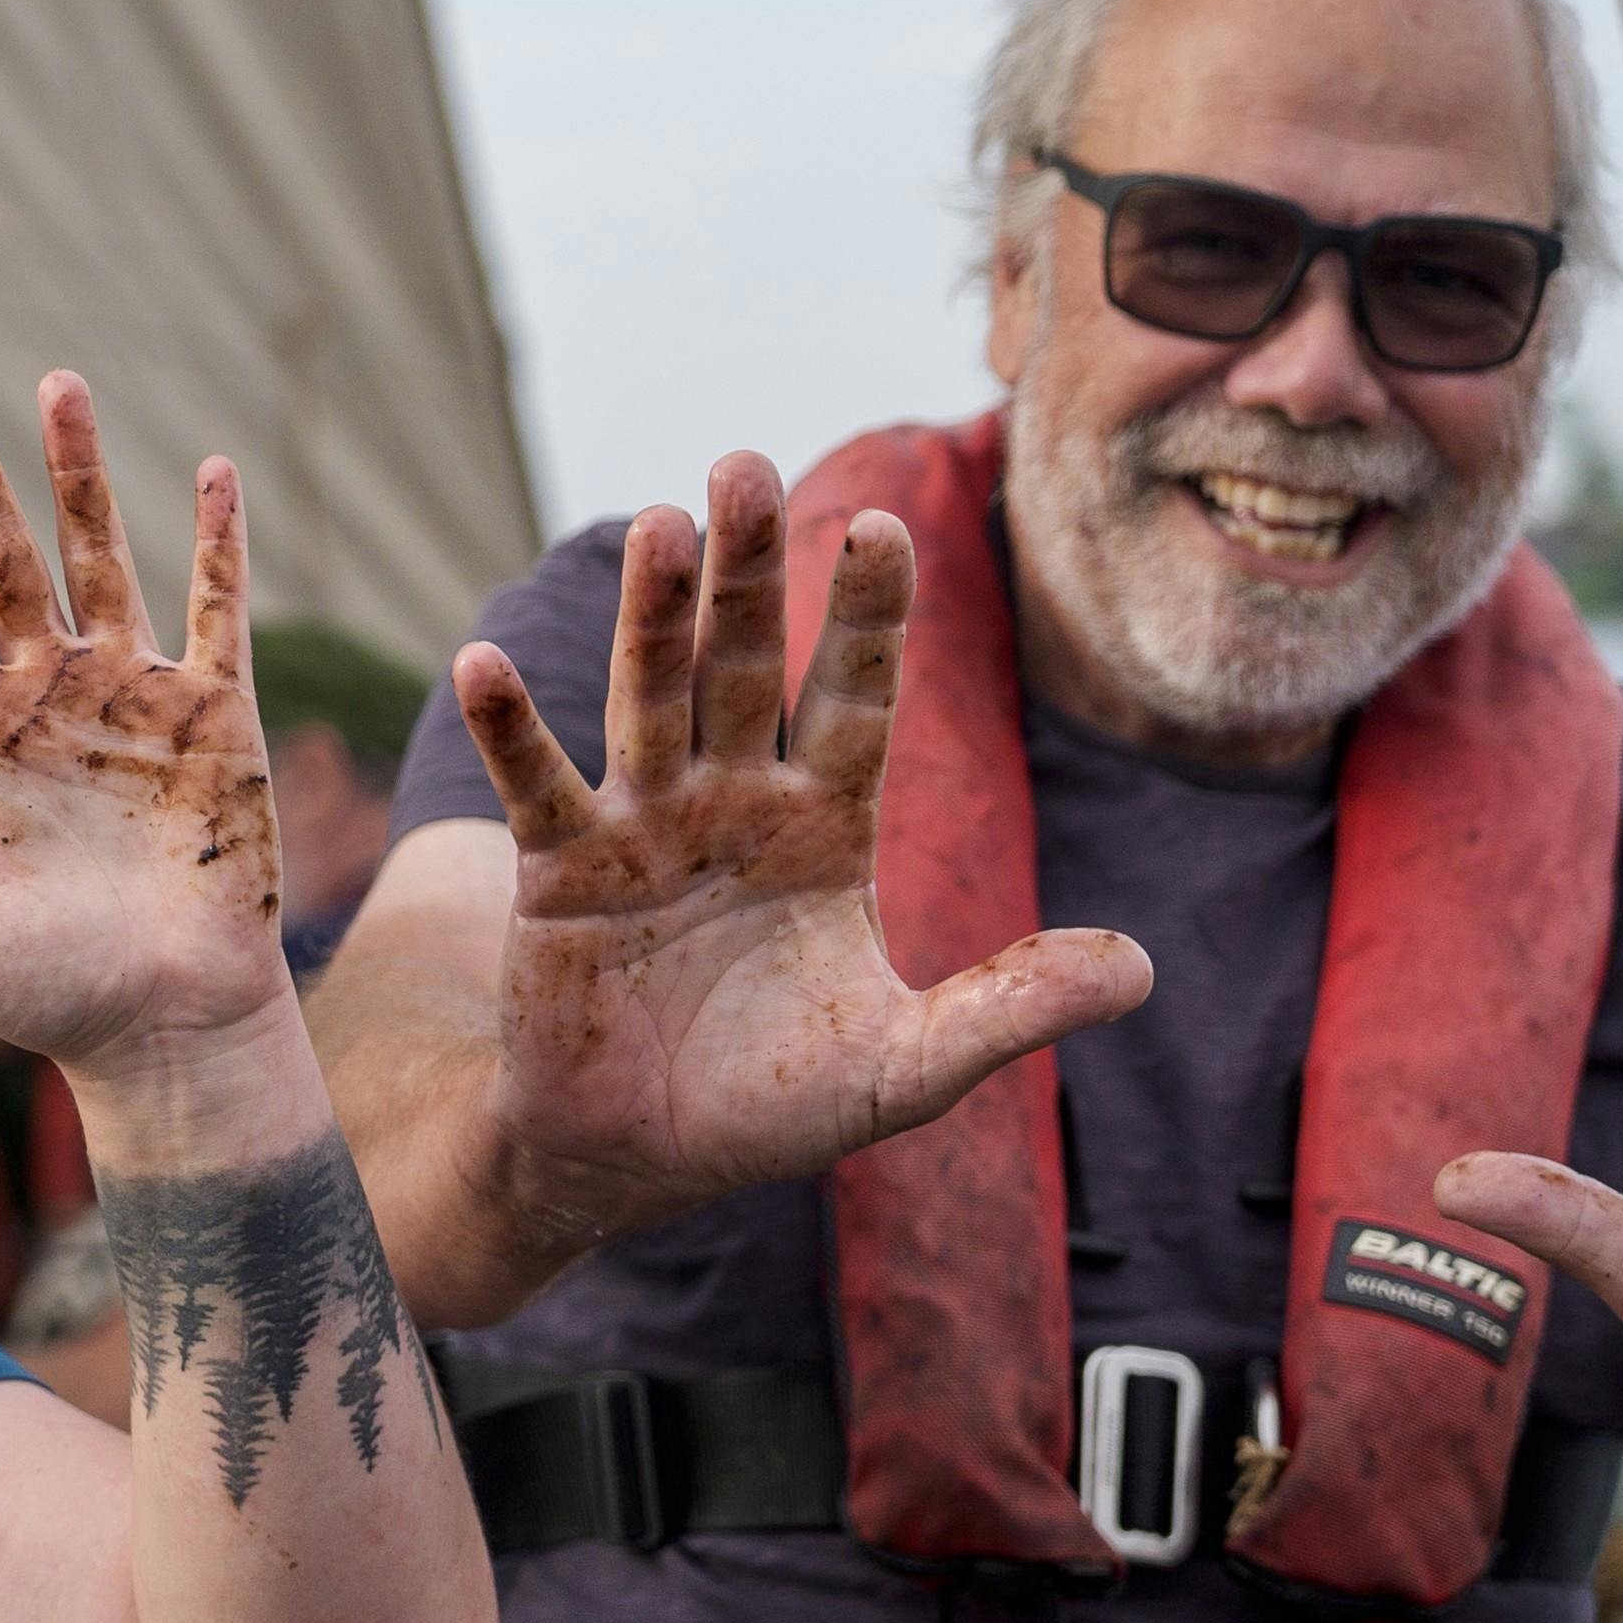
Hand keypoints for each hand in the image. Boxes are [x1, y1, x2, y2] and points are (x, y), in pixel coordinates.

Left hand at [0, 366, 291, 1102]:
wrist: (166, 1034)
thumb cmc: (46, 1000)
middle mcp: (49, 698)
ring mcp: (133, 697)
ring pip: (99, 556)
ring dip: (78, 472)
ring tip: (55, 381)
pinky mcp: (218, 717)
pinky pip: (216, 610)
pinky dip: (218, 542)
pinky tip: (211, 470)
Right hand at [458, 459, 1149, 1227]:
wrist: (643, 1158)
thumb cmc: (775, 1102)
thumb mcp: (909, 1067)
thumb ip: (1011, 1008)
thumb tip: (1141, 970)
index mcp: (825, 825)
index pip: (854, 698)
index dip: (866, 617)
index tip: (886, 525)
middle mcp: (734, 798)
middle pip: (744, 664)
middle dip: (749, 571)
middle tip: (745, 464)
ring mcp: (644, 824)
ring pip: (649, 695)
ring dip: (651, 613)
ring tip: (660, 522)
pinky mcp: (561, 871)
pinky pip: (536, 786)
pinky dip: (507, 728)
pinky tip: (481, 662)